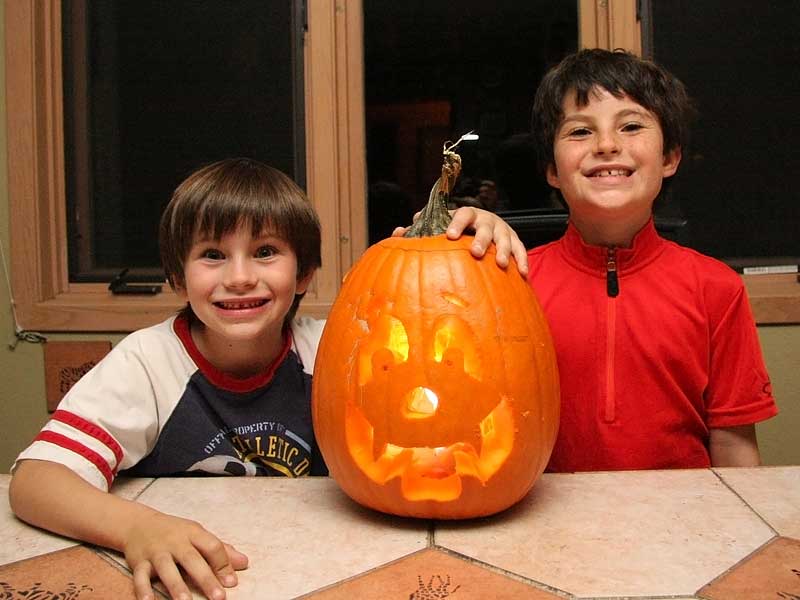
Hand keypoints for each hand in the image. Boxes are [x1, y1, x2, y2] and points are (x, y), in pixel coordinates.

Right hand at [124, 508, 248, 599]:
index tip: (232, 582)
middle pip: (192, 559)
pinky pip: (140, 577)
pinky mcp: (139, 562)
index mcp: (193, 533)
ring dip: (176, 586)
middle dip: (206, 578)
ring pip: (166, 569)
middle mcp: (175, 542)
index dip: (223, 563)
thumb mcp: (198, 535)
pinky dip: (143, 590)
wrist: (138, 523)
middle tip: (219, 597)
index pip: (212, 546)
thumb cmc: (174, 532)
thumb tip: (244, 563)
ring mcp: (156, 552)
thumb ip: (221, 550)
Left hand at [394, 207, 527, 276]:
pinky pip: (521, 250)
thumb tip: (398, 232)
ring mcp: (502, 230)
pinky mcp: (515, 241)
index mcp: (468, 215)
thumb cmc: (457, 230)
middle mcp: (486, 220)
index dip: (456, 223)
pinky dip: (522, 261)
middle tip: (474, 252)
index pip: (463, 213)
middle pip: (485, 227)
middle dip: (480, 239)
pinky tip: (522, 274)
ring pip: (505, 238)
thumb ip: (422, 229)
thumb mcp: (441, 226)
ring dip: (503, 251)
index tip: (449, 236)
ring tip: (500, 264)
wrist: (484, 228)